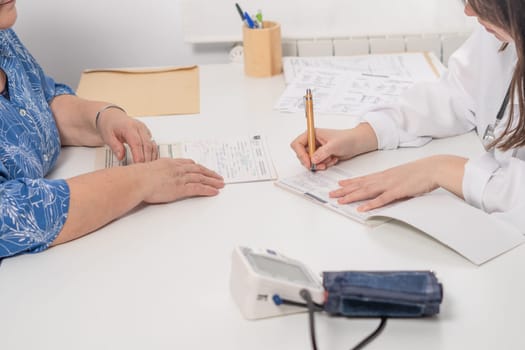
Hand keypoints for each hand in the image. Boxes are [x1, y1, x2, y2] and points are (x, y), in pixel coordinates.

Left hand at [97, 108, 157, 162]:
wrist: (112, 117)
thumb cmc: (110, 125)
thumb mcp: (107, 136)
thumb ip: (115, 146)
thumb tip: (121, 156)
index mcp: (129, 127)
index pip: (137, 143)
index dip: (138, 155)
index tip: (137, 164)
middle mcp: (139, 127)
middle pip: (147, 144)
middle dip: (146, 158)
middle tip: (143, 169)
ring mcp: (144, 129)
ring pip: (152, 144)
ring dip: (151, 156)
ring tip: (148, 167)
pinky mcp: (147, 133)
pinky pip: (153, 144)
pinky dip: (153, 153)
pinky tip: (151, 160)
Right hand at [140, 158, 224, 202]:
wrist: (138, 180)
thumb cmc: (137, 177)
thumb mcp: (147, 170)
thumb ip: (153, 172)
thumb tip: (150, 176)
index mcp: (170, 163)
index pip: (188, 163)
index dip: (197, 166)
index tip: (203, 168)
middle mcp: (178, 169)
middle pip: (198, 170)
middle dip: (209, 173)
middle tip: (218, 176)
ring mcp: (180, 178)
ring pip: (201, 178)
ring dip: (213, 181)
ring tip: (221, 184)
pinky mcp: (181, 188)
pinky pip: (199, 189)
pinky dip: (208, 190)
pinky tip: (215, 192)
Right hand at [290, 123, 377, 170]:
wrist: (356, 143)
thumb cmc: (347, 138)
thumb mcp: (334, 145)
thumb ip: (322, 152)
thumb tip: (313, 160)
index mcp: (312, 134)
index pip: (297, 144)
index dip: (300, 154)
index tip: (308, 162)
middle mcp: (313, 141)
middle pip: (302, 154)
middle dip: (311, 162)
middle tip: (320, 165)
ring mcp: (317, 149)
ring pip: (310, 161)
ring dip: (319, 164)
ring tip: (330, 160)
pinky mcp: (321, 156)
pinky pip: (317, 164)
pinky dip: (324, 164)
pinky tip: (333, 160)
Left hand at [329, 155, 465, 211]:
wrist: (432, 168)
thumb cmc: (419, 172)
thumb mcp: (401, 175)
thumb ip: (391, 181)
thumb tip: (384, 187)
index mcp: (384, 175)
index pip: (363, 178)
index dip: (349, 182)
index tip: (339, 184)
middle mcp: (383, 179)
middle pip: (360, 185)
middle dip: (344, 190)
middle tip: (332, 194)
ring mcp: (389, 185)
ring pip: (366, 191)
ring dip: (352, 196)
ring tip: (340, 200)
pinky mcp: (398, 192)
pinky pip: (381, 200)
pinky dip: (370, 204)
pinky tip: (362, 208)